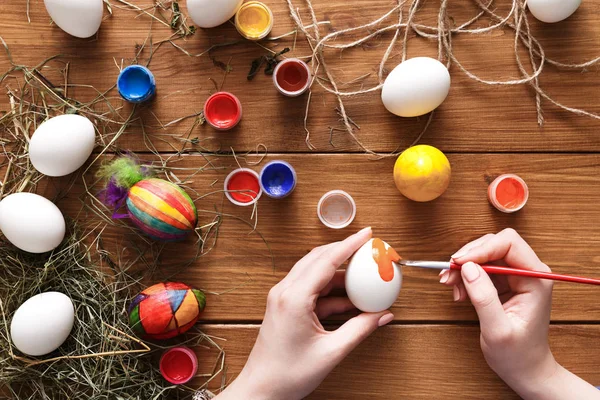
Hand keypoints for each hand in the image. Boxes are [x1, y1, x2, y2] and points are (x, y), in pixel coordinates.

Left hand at [217, 227, 393, 399]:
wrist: (261, 389)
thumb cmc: (288, 374)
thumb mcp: (332, 352)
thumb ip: (360, 329)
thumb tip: (383, 315)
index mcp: (294, 298)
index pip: (327, 260)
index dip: (350, 244)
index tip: (368, 234)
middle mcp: (285, 291)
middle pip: (319, 259)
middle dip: (346, 252)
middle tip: (369, 250)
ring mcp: (283, 297)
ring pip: (315, 272)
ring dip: (340, 274)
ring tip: (365, 278)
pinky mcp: (286, 306)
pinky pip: (312, 289)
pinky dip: (332, 291)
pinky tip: (351, 300)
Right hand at [440, 228, 556, 394]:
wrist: (524, 369)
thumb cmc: (518, 355)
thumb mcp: (497, 330)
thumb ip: (484, 297)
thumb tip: (468, 268)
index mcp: (536, 279)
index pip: (508, 244)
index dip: (480, 249)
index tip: (458, 263)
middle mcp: (528, 272)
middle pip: (494, 244)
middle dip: (469, 257)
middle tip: (449, 273)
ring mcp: (516, 276)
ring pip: (484, 254)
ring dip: (463, 267)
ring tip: (451, 286)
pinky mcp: (504, 282)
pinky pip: (481, 268)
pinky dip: (465, 276)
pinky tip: (459, 292)